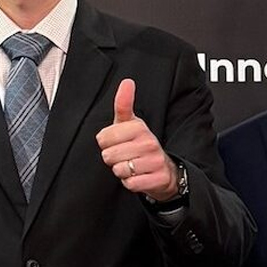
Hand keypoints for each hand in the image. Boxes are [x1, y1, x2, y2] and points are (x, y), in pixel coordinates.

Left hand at [95, 78, 180, 201]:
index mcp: (139, 128)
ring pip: (118, 170)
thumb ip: (123, 104)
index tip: (118, 142)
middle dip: (113, 159)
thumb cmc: (141, 144)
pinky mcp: (156, 179)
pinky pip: (130, 184)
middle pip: (108, 156)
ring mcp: (154, 161)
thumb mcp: (130, 123)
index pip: (103, 138)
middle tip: (125, 155)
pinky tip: (138, 176)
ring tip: (132, 165)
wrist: (164, 169)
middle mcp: (149, 143)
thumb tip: (127, 82)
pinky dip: (130, 183)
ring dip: (121, 171)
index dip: (106, 143)